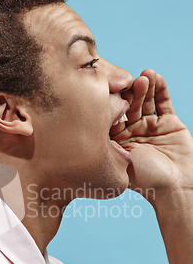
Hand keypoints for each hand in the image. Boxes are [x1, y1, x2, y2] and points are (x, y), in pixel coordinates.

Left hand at [111, 69, 192, 204]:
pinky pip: (163, 102)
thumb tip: (86, 124)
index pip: (111, 116)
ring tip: (146, 76)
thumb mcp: (119, 160)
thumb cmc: (145, 180)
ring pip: (145, 101)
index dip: (112, 103)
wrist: (176, 187)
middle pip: (129, 105)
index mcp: (116, 141)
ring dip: (145, 87)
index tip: (109, 90)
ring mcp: (150, 125)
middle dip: (130, 93)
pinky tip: (156, 78)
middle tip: (130, 82)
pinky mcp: (169, 122)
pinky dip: (160, 89)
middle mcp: (131, 131)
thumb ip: (106, 143)